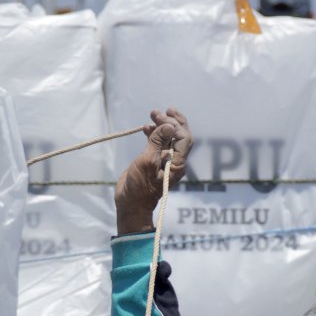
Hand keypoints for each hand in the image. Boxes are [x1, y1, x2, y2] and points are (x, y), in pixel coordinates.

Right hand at [115, 108, 192, 235]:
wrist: (131, 203)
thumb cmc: (139, 186)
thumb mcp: (147, 161)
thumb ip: (157, 142)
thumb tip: (169, 125)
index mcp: (178, 163)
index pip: (184, 138)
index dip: (175, 124)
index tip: (161, 117)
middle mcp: (175, 161)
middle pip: (179, 136)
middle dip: (170, 121)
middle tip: (157, 112)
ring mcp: (165, 161)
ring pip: (168, 138)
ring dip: (161, 125)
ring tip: (152, 114)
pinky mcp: (154, 161)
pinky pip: (158, 144)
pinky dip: (153, 134)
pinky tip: (146, 128)